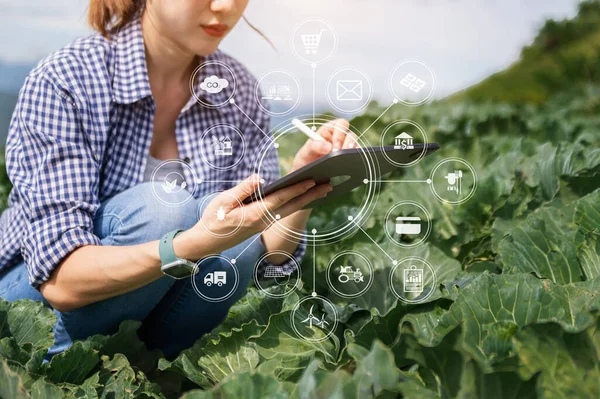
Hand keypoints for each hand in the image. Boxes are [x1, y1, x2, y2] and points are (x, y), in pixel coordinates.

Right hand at [182, 174, 331, 256]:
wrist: (208, 242)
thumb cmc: (213, 219)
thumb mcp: (223, 201)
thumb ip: (243, 189)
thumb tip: (259, 178)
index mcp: (255, 213)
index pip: (281, 198)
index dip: (297, 189)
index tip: (312, 180)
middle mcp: (264, 220)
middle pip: (293, 206)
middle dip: (311, 195)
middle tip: (328, 185)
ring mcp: (265, 224)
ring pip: (290, 210)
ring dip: (306, 200)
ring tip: (322, 190)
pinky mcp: (263, 224)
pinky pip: (283, 212)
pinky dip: (296, 204)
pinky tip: (303, 198)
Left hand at [291, 118, 358, 171]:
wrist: (306, 177)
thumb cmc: (305, 160)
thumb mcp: (305, 153)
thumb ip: (314, 146)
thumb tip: (328, 147)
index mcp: (329, 131)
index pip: (341, 124)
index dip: (340, 134)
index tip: (335, 147)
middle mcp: (339, 138)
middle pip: (351, 135)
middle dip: (347, 145)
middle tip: (340, 156)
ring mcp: (345, 149)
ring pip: (355, 147)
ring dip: (350, 154)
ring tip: (343, 163)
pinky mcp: (349, 159)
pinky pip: (357, 158)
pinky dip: (354, 162)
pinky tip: (347, 169)